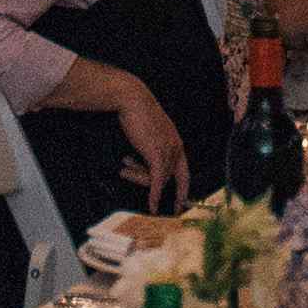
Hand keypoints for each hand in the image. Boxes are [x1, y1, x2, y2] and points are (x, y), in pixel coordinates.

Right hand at [114, 78, 189, 211]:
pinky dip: (154, 196)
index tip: (181, 203)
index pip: (184, 172)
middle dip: (164, 190)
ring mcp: (168, 151)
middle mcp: (176, 148)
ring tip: (123, 168)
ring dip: (138, 178)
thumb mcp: (148, 133)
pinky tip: (152, 207)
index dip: (183, 189)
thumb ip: (152, 148)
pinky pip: (157, 182)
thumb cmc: (136, 112)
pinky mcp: (158, 154)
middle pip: (171, 178)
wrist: (132, 100)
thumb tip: (144, 166)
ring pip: (157, 178)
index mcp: (176, 142)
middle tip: (161, 203)